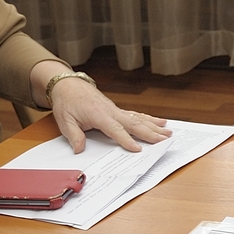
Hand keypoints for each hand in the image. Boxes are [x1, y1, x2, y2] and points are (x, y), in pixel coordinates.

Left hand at [49, 75, 170, 152]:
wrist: (68, 84)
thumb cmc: (67, 101)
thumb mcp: (65, 120)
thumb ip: (74, 135)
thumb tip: (79, 149)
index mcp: (98, 114)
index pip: (115, 129)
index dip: (126, 140)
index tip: (138, 149)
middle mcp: (111, 111)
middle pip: (133, 123)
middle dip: (150, 132)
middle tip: (164, 139)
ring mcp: (116, 110)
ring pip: (138, 118)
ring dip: (154, 125)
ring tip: (168, 131)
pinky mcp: (117, 110)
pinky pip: (136, 115)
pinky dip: (149, 118)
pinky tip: (160, 121)